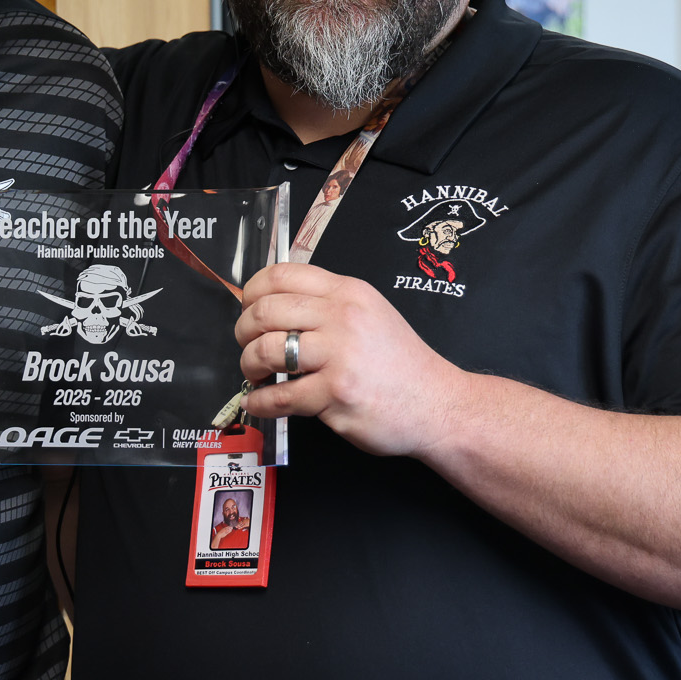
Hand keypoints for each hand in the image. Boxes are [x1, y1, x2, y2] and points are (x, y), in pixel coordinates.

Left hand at [234, 263, 467, 458]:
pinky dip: (260, 402)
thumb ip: (328, 304)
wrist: (436, 404)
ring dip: (249, 365)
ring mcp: (339, 355)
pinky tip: (259, 402)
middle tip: (247, 345)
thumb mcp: (370, 312)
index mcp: (347, 292)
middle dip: (243, 331)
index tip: (246, 308)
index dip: (251, 292)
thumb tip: (271, 306)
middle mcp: (342, 317)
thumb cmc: (399, 363)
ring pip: (266, 351)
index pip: (281, 275)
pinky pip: (279, 396)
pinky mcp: (336, 393)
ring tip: (255, 375)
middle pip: (265, 311)